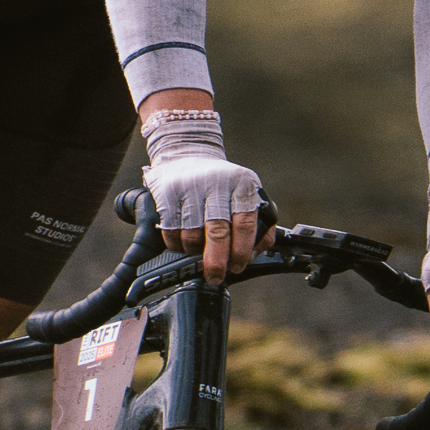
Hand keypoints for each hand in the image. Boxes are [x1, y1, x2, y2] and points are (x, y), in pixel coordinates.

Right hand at [139, 96, 265, 282]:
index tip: (238, 266)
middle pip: (218, 232)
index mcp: (242, 184)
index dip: (242, 251)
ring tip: (198, 253)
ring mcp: (191, 187)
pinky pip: (171, 232)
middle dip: (217, 262)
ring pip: (192, 236)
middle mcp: (217, 183)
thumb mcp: (246, 193)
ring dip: (194, 253)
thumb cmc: (222, 183)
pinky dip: (176, 245)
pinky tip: (182, 243)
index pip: (246, 223)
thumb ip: (260, 222)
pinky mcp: (169, 193)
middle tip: (216, 276)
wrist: (187, 153)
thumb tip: (258, 251)